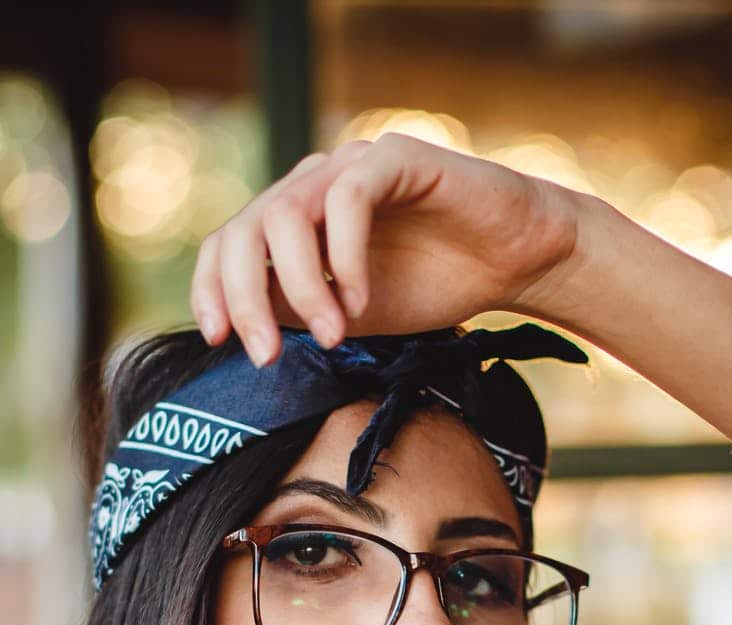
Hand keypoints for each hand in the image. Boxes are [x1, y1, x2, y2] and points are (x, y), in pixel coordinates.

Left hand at [189, 132, 584, 365]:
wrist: (516, 260)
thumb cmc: (437, 283)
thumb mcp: (351, 315)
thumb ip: (299, 310)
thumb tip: (247, 324)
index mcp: (297, 220)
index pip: (229, 243)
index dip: (212, 290)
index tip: (219, 342)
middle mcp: (315, 186)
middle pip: (244, 230)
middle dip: (246, 299)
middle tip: (269, 355)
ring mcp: (352, 168)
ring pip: (286, 215)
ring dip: (299, 286)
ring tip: (333, 335)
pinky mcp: (395, 158)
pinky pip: (348, 198)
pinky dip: (345, 257)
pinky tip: (361, 299)